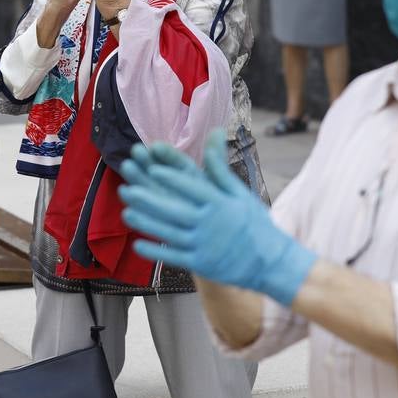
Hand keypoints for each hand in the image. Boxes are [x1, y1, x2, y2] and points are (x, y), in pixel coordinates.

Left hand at [118, 131, 317, 305]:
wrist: (272, 262)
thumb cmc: (254, 223)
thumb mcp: (239, 193)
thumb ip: (220, 168)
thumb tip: (214, 133)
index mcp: (220, 204)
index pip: (192, 188)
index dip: (171, 178)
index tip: (152, 168)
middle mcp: (210, 224)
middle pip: (174, 210)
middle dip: (149, 199)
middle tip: (127, 189)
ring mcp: (204, 246)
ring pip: (169, 232)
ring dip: (146, 223)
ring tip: (126, 213)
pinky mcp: (200, 264)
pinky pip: (174, 257)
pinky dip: (156, 251)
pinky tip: (137, 244)